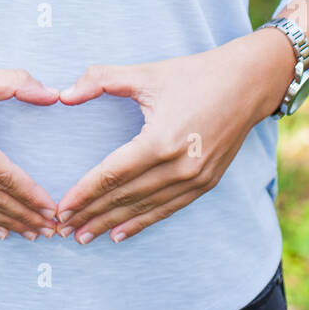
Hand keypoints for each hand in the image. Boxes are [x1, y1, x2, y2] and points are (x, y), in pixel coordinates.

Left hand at [54, 36, 287, 243]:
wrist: (248, 83)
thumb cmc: (194, 74)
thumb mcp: (146, 73)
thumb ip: (101, 79)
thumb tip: (64, 95)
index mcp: (160, 140)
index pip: (112, 174)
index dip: (84, 193)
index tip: (61, 208)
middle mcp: (179, 166)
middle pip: (125, 197)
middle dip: (91, 214)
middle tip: (61, 229)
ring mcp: (195, 179)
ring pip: (144, 208)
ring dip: (112, 223)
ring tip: (83, 236)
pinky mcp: (206, 183)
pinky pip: (168, 209)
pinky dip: (142, 222)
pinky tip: (120, 233)